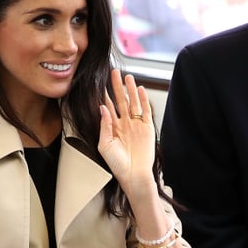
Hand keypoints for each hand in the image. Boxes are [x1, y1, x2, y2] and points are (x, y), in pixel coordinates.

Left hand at [98, 69, 155, 188]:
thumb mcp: (104, 145)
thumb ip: (104, 125)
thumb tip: (102, 108)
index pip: (108, 106)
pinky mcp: (147, 128)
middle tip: (114, 72)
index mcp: (112, 128)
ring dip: (130, 90)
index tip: (100, 82)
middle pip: (120, 100)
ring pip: (133, 103)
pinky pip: (146, 111)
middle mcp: (124, 124)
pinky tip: (140, 90)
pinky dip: (144, 100)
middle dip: (117, 86)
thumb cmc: (118, 164)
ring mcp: (136, 125)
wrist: (134, 174)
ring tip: (128, 77)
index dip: (105, 94)